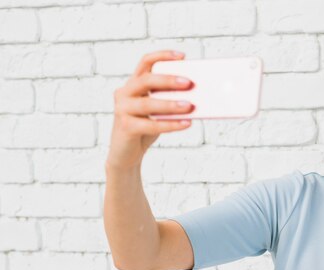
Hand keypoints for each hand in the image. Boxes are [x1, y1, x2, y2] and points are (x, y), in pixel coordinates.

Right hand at [107, 50, 194, 169]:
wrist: (126, 154)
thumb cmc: (145, 129)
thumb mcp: (157, 112)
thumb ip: (169, 101)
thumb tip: (197, 98)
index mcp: (133, 84)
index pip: (146, 62)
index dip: (162, 56)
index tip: (182, 56)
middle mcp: (125, 93)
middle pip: (146, 80)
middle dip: (169, 80)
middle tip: (189, 83)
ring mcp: (122, 109)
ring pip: (148, 103)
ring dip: (171, 104)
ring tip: (190, 105)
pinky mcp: (126, 127)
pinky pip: (151, 125)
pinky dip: (170, 124)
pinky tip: (186, 124)